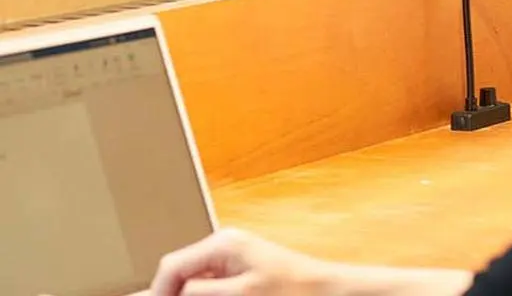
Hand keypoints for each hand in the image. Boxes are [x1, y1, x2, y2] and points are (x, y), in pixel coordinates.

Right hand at [137, 228, 332, 295]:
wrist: (329, 290)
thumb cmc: (295, 288)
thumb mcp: (240, 292)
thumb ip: (201, 291)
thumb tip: (173, 292)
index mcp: (222, 245)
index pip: (171, 267)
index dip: (158, 291)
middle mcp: (225, 247)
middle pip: (182, 273)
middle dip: (175, 292)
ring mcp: (234, 259)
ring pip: (195, 280)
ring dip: (191, 293)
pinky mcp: (243, 272)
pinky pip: (212, 284)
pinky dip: (206, 293)